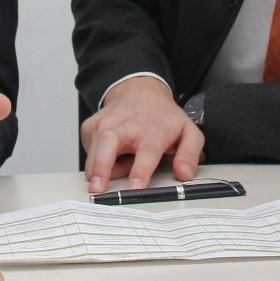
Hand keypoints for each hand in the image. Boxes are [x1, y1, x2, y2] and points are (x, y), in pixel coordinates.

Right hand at [81, 76, 201, 193]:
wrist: (138, 91)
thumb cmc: (161, 117)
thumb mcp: (187, 132)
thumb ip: (190, 155)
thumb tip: (185, 174)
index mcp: (152, 131)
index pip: (146, 153)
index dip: (140, 172)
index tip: (134, 188)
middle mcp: (125, 127)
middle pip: (108, 145)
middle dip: (101, 168)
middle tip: (98, 189)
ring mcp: (104, 125)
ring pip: (94, 154)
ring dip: (100, 171)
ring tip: (117, 168)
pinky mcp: (90, 128)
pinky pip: (89, 153)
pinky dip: (97, 161)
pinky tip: (111, 153)